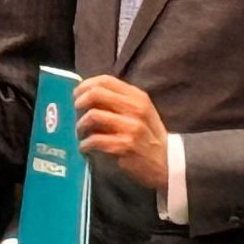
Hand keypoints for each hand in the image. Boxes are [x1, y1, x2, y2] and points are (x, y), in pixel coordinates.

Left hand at [76, 74, 167, 192]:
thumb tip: (88, 94)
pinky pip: (95, 140)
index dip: (86, 85)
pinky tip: (86, 148)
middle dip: (79, 103)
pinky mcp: (124, 146)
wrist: (167, 162)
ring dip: (80, 126)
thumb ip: (120, 101)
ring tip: (81, 134)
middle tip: (76, 114)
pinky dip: (85, 144)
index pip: (106, 80)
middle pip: (96, 94)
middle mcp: (135, 109)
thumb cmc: (149, 136)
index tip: (77, 95)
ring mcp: (131, 127)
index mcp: (137, 97)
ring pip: (92, 116)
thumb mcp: (141, 112)